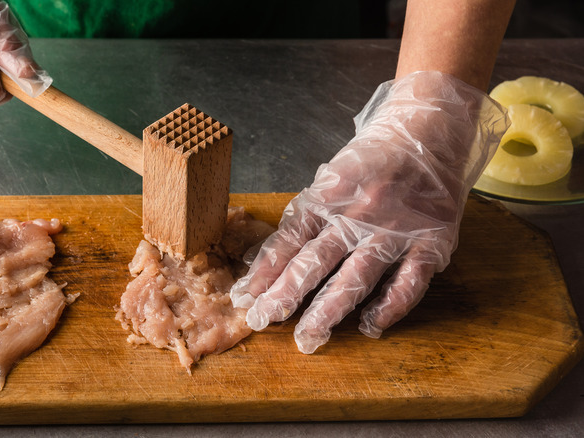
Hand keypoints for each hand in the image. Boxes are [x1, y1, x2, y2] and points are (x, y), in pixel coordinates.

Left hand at [231, 71, 508, 353]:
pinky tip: (370, 326)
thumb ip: (303, 218)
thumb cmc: (370, 158)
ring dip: (328, 311)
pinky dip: (389, 307)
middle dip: (285, 295)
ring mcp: (394, 229)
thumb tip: (262, 260)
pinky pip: (409, 282)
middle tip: (262, 322)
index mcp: (327, 196)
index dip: (264, 271)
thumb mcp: (328, 178)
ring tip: (307, 338)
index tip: (244, 297)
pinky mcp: (431, 240)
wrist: (428, 128)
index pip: (288, 240)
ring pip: (356, 277)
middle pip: (314, 262)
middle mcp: (357, 214)